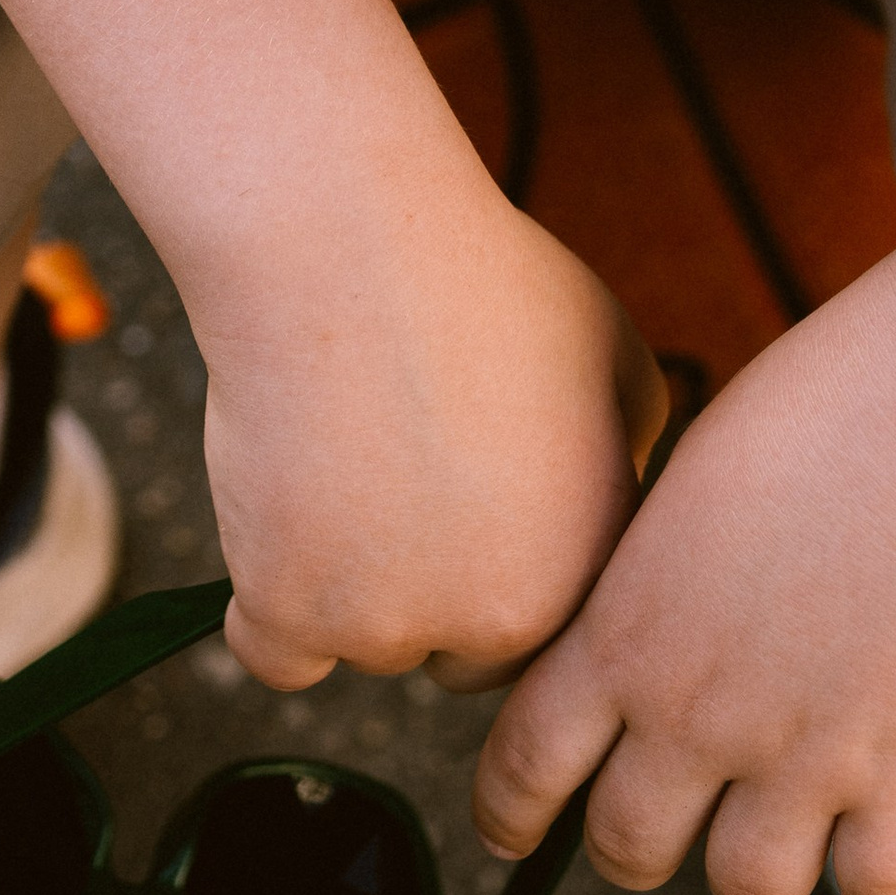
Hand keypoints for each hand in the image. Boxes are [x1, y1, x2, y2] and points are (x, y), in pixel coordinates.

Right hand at [202, 195, 666, 692]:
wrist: (343, 241)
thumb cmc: (473, 273)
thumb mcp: (610, 351)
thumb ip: (626, 452)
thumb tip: (614, 496)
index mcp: (581, 569)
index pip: (539, 625)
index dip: (499, 559)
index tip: (463, 494)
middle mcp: (493, 618)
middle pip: (452, 651)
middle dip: (428, 589)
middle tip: (395, 477)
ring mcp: (385, 623)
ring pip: (361, 642)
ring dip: (346, 583)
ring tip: (337, 457)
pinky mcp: (287, 608)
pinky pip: (275, 654)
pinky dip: (269, 609)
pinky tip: (277, 526)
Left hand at [472, 263, 895, 894]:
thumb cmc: (819, 404)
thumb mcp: (684, 487)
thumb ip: (647, 582)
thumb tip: (629, 632)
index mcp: (622, 626)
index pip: (524, 764)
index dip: (509, 812)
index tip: (509, 832)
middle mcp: (694, 708)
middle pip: (626, 849)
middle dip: (637, 844)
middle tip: (666, 819)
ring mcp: (801, 751)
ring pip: (745, 890)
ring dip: (756, 869)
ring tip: (778, 827)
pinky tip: (877, 857)